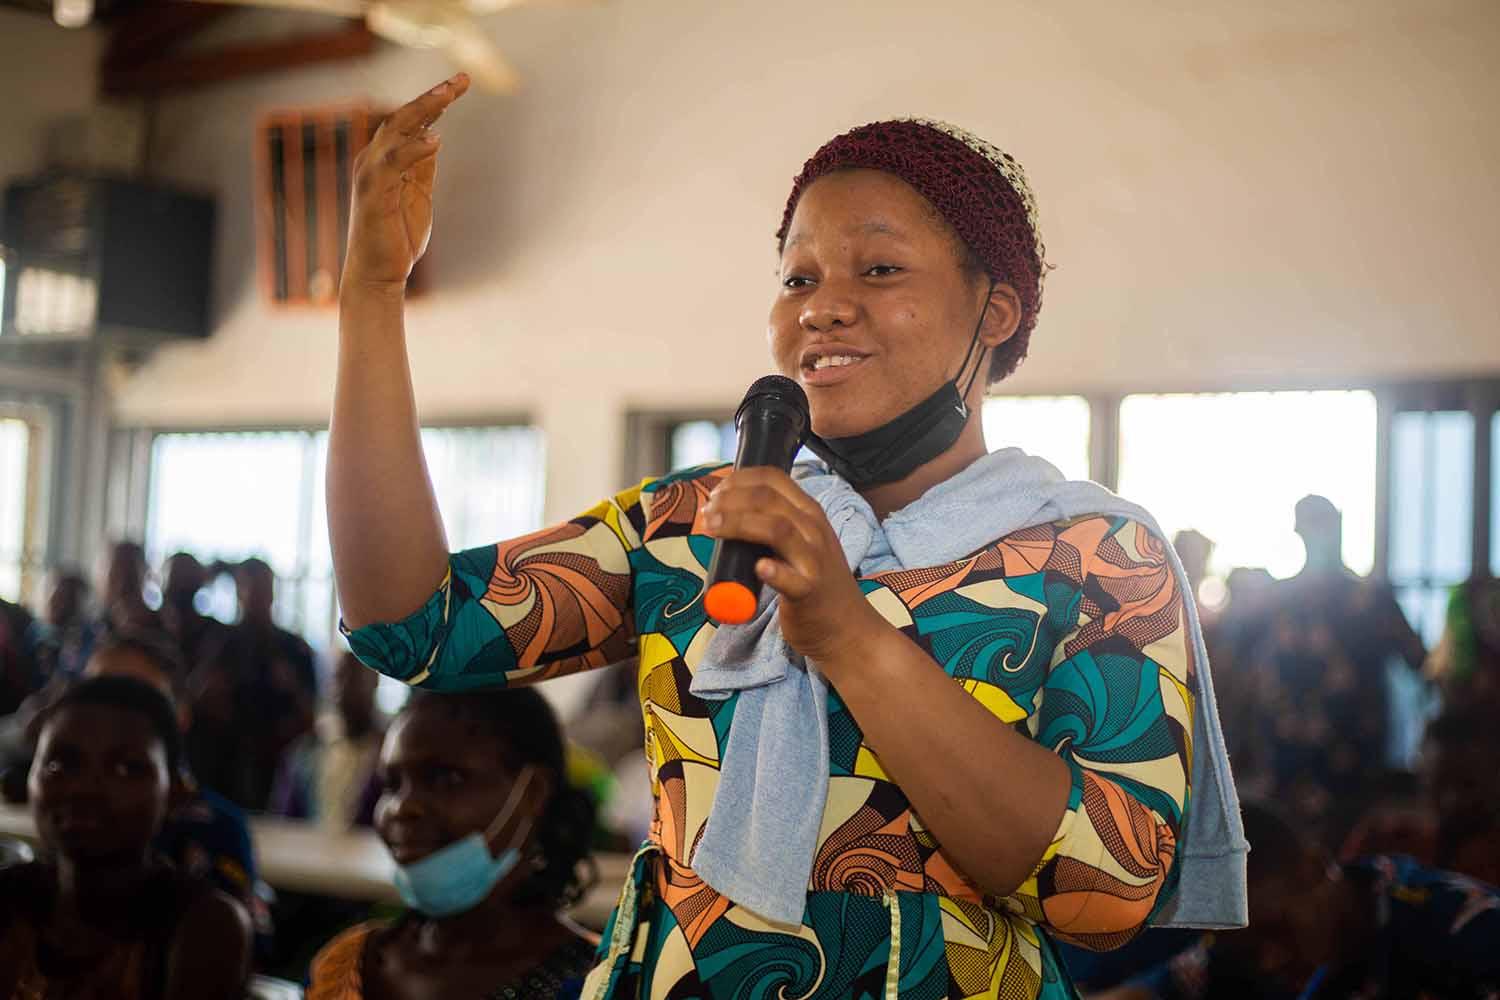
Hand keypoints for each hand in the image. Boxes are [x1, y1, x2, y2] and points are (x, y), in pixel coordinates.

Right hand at [342, 73, 470, 292]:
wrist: (378, 274)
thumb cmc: (396, 237)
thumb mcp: (417, 194)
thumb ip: (421, 167)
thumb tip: (433, 139)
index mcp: (385, 159)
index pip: (410, 121)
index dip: (435, 101)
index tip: (460, 83)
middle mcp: (373, 160)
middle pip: (403, 117)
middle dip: (432, 97)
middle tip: (460, 80)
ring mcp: (370, 174)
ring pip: (395, 130)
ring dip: (423, 110)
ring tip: (449, 94)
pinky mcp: (372, 193)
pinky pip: (392, 163)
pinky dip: (413, 149)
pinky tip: (435, 140)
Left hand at [702, 467, 886, 663]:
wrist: (846, 627)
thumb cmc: (814, 583)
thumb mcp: (803, 542)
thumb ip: (776, 524)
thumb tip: (726, 512)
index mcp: (809, 512)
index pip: (773, 478)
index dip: (739, 479)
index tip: (716, 491)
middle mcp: (813, 530)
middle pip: (768, 499)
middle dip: (730, 500)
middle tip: (707, 511)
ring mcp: (814, 560)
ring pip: (776, 528)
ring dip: (738, 523)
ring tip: (712, 526)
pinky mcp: (809, 593)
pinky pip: (791, 579)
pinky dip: (773, 571)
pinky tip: (757, 567)